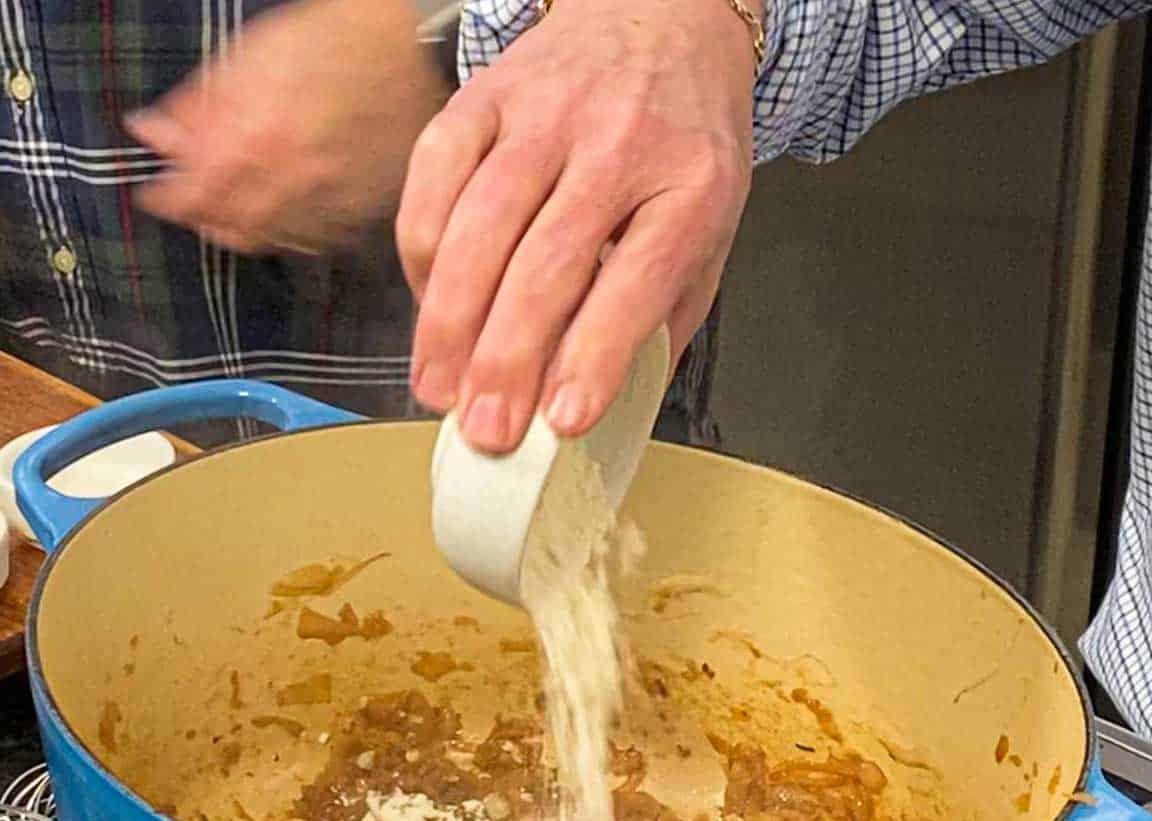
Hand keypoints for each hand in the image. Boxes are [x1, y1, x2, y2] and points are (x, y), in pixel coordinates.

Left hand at [126, 0, 448, 255]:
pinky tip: (280, 220)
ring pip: (273, 240)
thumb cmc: (328, 41)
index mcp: (257, 139)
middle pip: (232, 226)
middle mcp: (293, 179)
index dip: (169, 199)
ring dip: (245, 231)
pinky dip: (289, 236)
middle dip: (205, 219)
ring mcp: (332, 200)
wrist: (409, 47)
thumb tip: (151, 132)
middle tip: (194, 208)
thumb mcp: (249, 57)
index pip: (196, 194)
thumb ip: (198, 105)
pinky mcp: (363, 210)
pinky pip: (316, 241)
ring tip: (234, 215)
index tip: (156, 196)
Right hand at [396, 0, 754, 451]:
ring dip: (450, 321)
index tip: (562, 421)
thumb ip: (666, 315)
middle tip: (486, 430)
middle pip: (547, 264)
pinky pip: (435, 177)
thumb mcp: (711, 230)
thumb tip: (612, 408)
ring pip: (480, 226)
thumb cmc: (685, 144)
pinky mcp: (485, 95)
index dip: (594, 358)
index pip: (635, 283)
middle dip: (508, 360)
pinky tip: (428, 307)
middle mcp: (617, 145)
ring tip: (438, 389)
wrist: (661, 19)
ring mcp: (544, 115)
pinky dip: (421, 251)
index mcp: (690, 187)